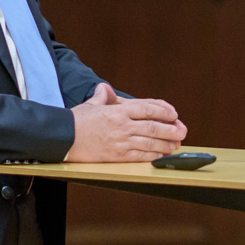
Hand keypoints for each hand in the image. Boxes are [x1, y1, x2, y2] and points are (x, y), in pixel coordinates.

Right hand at [65, 83, 184, 161]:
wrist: (62, 137)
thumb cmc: (76, 121)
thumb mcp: (91, 104)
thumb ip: (103, 96)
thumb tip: (105, 88)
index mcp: (118, 110)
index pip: (147, 108)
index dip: (163, 111)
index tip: (174, 114)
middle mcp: (122, 125)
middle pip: (153, 126)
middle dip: (170, 129)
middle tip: (182, 131)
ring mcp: (120, 141)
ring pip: (149, 142)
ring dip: (166, 144)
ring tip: (176, 144)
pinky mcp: (116, 155)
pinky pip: (140, 155)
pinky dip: (153, 155)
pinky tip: (161, 155)